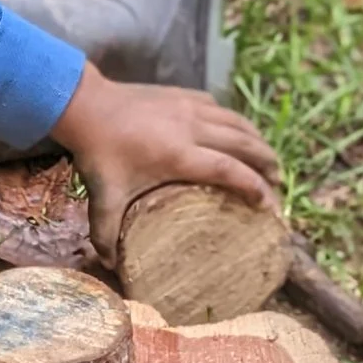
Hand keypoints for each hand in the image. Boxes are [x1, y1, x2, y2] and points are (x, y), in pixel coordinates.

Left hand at [49, 65, 280, 263]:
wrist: (84, 104)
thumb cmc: (97, 152)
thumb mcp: (103, 196)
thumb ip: (107, 232)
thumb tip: (112, 266)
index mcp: (180, 155)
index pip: (231, 171)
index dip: (255, 188)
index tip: (269, 206)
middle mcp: (192, 128)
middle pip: (245, 144)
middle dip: (267, 164)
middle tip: (278, 184)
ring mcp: (189, 108)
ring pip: (237, 122)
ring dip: (257, 140)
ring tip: (268, 159)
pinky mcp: (183, 95)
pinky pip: (219, 108)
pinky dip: (234, 122)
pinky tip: (236, 132)